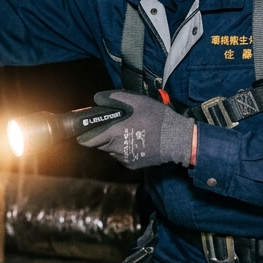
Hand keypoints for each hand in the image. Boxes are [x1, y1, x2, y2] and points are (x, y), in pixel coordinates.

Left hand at [78, 90, 194, 167]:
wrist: (177, 139)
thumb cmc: (158, 119)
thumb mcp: (138, 101)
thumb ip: (115, 98)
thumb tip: (97, 98)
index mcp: (114, 133)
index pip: (88, 140)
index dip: (84, 135)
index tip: (85, 131)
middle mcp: (116, 149)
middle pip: (100, 144)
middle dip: (103, 136)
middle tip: (115, 126)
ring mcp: (125, 159)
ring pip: (111, 151)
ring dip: (114, 143)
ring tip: (129, 132)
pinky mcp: (133, 164)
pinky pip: (122, 157)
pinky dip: (125, 150)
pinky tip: (137, 141)